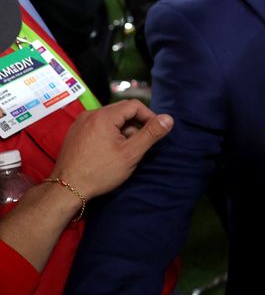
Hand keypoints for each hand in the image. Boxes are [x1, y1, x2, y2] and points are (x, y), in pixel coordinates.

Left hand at [50, 100, 172, 198]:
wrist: (66, 189)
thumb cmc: (100, 171)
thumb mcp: (131, 153)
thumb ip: (151, 134)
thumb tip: (169, 119)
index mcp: (104, 116)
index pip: (134, 105)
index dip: (149, 117)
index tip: (155, 132)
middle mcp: (90, 114)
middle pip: (121, 111)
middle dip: (135, 124)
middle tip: (140, 143)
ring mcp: (79, 124)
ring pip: (110, 119)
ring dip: (123, 130)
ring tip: (125, 150)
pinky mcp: (74, 133)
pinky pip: (98, 126)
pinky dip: (109, 133)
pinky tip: (109, 151)